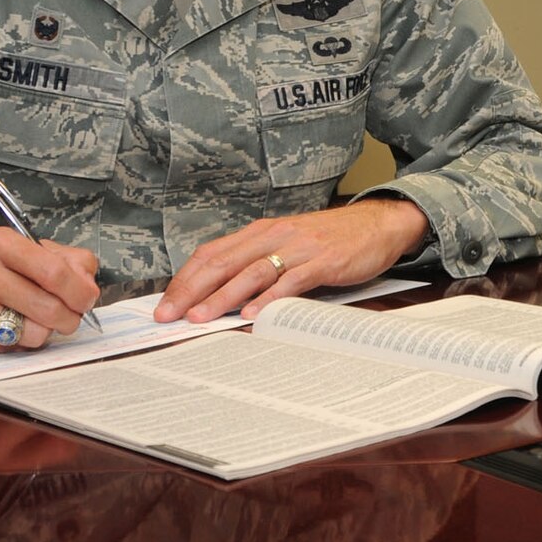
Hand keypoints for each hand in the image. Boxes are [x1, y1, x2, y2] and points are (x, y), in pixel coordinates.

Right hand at [0, 228, 100, 352]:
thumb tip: (89, 283)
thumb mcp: (18, 250)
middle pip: (48, 306)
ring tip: (32, 323)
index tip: (86, 300)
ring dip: (42, 333)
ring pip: (31, 332)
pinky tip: (5, 330)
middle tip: (68, 319)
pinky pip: (7, 348)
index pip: (55, 272)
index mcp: (0, 243)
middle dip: (68, 318)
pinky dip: (15, 344)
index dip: (80, 292)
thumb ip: (63, 260)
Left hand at [155, 198, 429, 323]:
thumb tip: (220, 294)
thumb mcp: (287, 244)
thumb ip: (258, 263)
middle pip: (223, 262)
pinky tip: (252, 314)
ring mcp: (298, 248)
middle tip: (169, 314)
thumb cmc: (330, 239)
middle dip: (192, 290)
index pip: (212, 253)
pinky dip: (268, 298)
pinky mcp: (322, 261)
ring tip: (201, 317)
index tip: (164, 303)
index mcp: (261, 231)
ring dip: (222, 296)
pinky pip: (290, 280)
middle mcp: (274, 235)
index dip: (184, 278)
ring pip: (251, 272)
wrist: (377, 224)